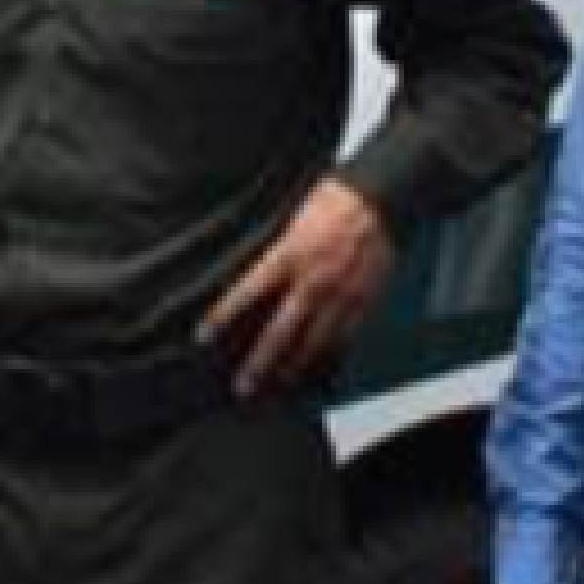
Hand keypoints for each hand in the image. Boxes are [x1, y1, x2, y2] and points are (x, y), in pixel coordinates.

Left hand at [196, 177, 393, 396]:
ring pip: (312, 343)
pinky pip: (344, 336)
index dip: (221, 318)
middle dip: (259, 363)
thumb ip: (277, 251)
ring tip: (279, 382)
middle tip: (243, 386)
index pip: (245, 294)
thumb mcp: (292, 219)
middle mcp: (311, 282)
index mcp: (287, 256)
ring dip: (293, 366)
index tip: (203, 337)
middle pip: (278, 333)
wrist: (380, 197)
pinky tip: (319, 366)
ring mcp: (339, 296)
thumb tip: (259, 274)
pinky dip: (330, 354)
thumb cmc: (334, 200)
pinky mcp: (363, 301)